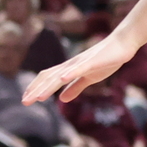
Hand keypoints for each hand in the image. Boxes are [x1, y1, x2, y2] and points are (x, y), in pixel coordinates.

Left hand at [22, 29, 137, 104]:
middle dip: (36, 89)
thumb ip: (75, 87)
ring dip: (48, 86)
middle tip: (24, 102)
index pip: (48, 78)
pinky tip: (61, 80)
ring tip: (37, 97)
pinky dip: (69, 74)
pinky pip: (79, 68)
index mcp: (69, 69)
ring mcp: (80, 62)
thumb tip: (62, 99)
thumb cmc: (106, 60)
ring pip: (60, 75)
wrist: (122, 44)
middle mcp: (71, 65)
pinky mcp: (92, 62)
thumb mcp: (89, 78)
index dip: (36, 87)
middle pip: (49, 77)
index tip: (26, 99)